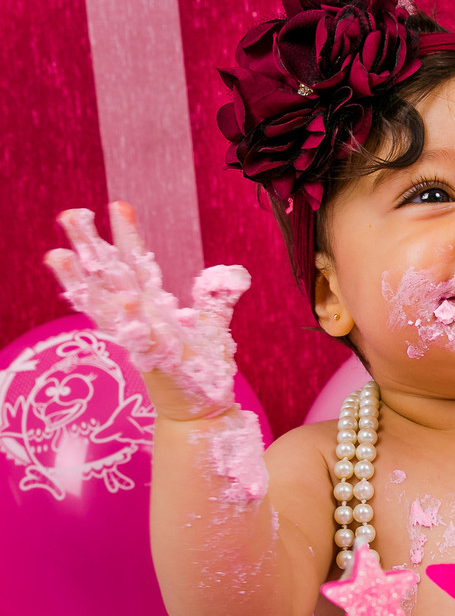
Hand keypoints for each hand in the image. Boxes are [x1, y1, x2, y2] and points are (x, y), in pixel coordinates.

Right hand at [45, 202, 249, 419]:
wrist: (201, 410)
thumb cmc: (201, 369)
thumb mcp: (214, 326)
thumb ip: (218, 297)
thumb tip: (234, 272)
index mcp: (152, 307)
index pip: (137, 264)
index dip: (128, 236)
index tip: (119, 205)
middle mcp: (140, 319)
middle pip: (110, 276)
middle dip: (91, 246)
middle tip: (69, 214)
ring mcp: (141, 338)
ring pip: (105, 304)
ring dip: (83, 281)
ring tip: (58, 254)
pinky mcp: (153, 358)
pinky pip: (136, 335)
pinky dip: (128, 318)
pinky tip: (123, 299)